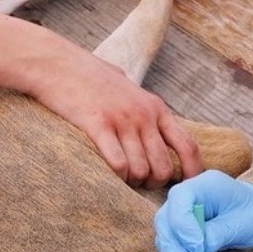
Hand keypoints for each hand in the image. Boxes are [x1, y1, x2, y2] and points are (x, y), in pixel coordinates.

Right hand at [29, 58, 201, 188]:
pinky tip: (108, 172)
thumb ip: (147, 112)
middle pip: (164, 167)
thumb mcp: (131, 91)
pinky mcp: (98, 125)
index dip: (193, 172)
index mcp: (157, 108)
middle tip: (139, 182)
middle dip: (153, 183)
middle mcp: (144, 115)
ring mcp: (122, 120)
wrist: (58, 63)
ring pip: (141, 170)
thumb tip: (160, 133)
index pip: (188, 146)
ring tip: (122, 178)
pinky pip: (118, 164)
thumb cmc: (92, 79)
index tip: (189, 188)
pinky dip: (116, 176)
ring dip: (132, 182)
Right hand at [153, 170, 252, 251]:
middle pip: (166, 224)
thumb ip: (219, 232)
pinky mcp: (177, 234)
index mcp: (202, 184)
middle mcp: (184, 198)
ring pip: (166, 241)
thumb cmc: (250, 212)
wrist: (252, 214)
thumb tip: (200, 250)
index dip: (183, 225)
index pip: (180, 200)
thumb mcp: (242, 222)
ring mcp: (177, 215)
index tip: (198, 249)